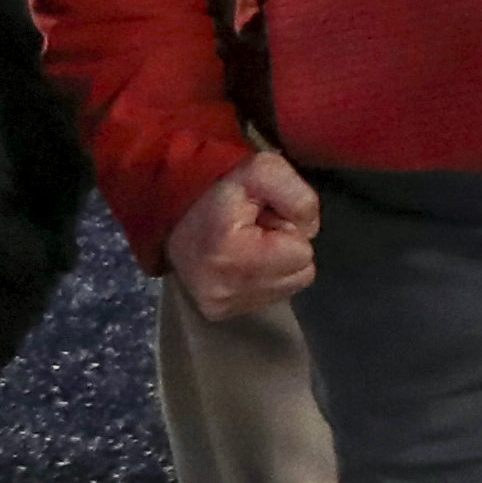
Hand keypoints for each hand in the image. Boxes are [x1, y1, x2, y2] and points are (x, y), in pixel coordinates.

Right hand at [170, 150, 317, 320]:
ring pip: (288, 287)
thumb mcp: (265, 170)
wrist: (172, 207)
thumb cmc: (221, 187)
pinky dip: (263, 277)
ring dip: (277, 264)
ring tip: (249, 244)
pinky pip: (269, 297)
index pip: (302, 254)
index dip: (289, 228)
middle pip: (300, 275)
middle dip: (286, 249)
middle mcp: (222, 291)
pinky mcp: (217, 313)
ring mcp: (218, 306)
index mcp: (231, 255)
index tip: (262, 217)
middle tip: (256, 231)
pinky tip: (242, 259)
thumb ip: (300, 198)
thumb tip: (310, 231)